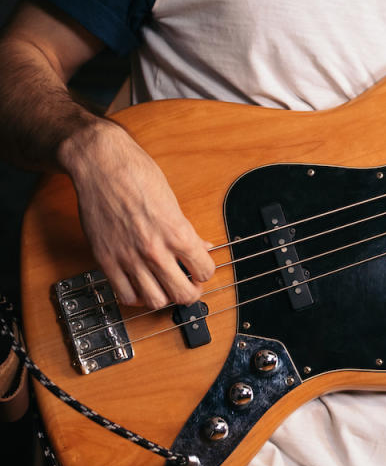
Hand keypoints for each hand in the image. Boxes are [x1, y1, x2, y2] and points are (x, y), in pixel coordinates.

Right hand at [59, 118, 214, 308]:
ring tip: (164, 285)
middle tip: (188, 284)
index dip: (205, 271)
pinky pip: (125, 295)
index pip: (205, 271)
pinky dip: (137, 296)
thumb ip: (187, 231)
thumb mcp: (172, 202)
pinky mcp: (106, 260)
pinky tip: (141, 285)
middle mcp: (154, 250)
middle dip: (190, 292)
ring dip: (164, 296)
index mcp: (177, 233)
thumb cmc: (137, 175)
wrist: (101, 164)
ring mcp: (128, 257)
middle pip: (183, 294)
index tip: (201, 269)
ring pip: (156, 301)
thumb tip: (202, 247)